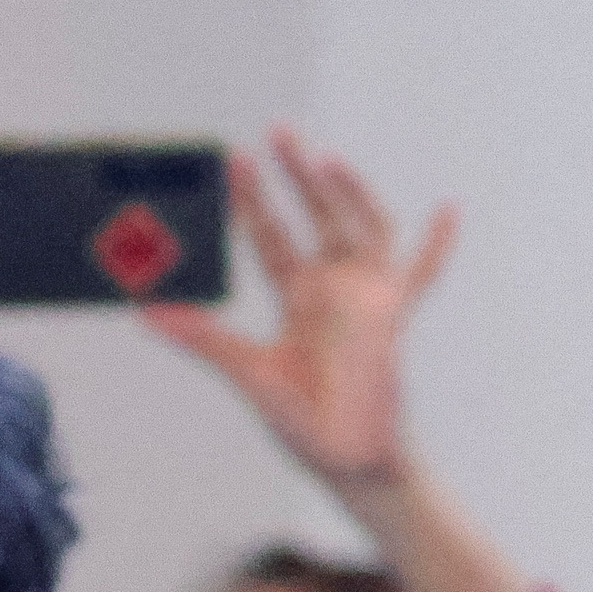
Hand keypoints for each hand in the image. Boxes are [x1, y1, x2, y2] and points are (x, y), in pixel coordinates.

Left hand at [137, 126, 454, 500]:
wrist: (345, 459)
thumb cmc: (301, 420)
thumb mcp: (247, 373)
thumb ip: (203, 339)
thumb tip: (144, 311)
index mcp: (295, 294)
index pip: (269, 234)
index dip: (250, 201)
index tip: (229, 163)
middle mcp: (331, 285)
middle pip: (314, 214)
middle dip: (296, 175)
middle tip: (277, 131)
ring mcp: (365, 296)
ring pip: (361, 226)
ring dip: (348, 191)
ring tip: (326, 159)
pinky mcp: (391, 316)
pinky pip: (421, 274)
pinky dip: (436, 245)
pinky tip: (448, 211)